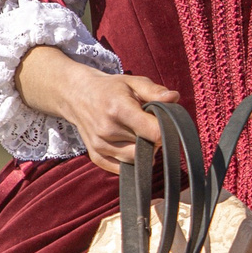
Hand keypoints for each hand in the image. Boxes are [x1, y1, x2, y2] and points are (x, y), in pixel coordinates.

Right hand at [17, 47, 180, 174]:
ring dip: (143, 151)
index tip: (163, 122)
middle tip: (149, 126)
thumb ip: (155, 91)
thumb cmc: (110, 89)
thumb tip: (174, 98)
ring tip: (137, 134)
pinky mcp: (96, 157)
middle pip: (147, 148)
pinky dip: (130, 160)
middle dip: (154, 140)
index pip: (154, 133)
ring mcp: (100, 146)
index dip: (165, 130)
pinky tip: (128, 144)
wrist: (77, 95)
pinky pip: (123, 169)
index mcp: (118, 109)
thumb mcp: (133, 82)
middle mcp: (107, 130)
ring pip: (137, 161)